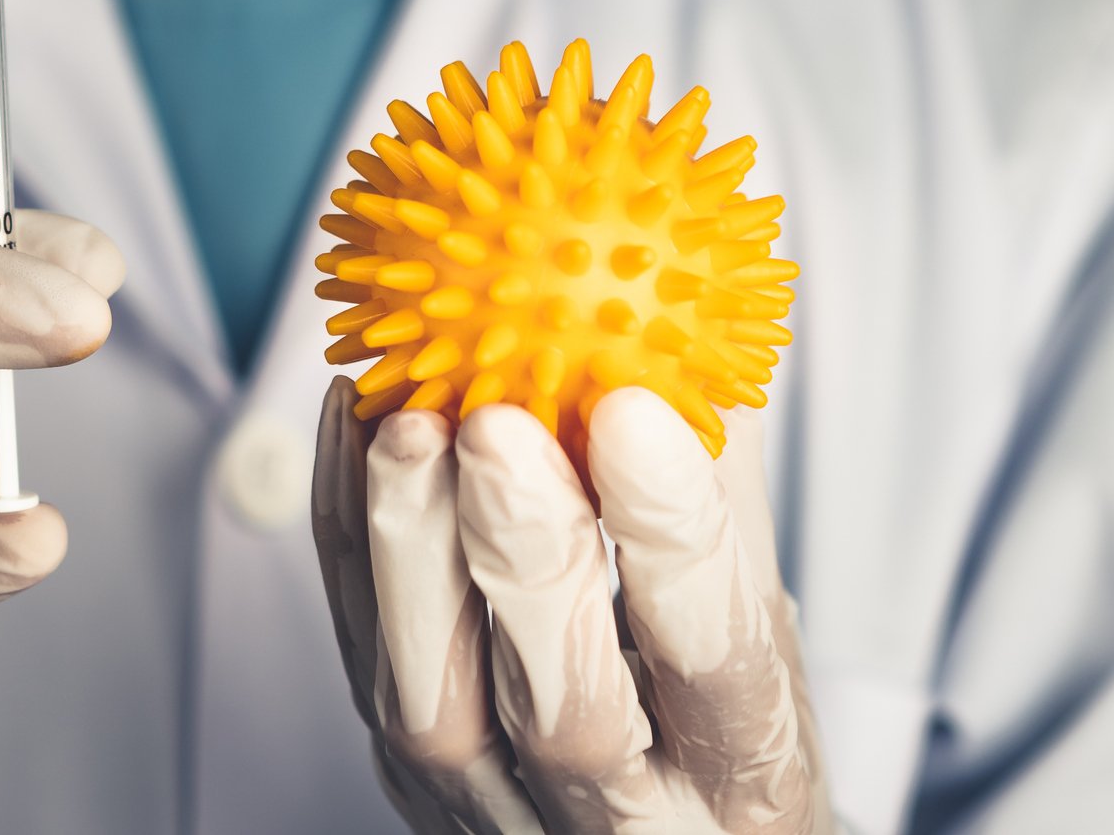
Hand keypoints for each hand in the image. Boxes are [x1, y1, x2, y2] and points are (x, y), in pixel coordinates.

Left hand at [313, 379, 828, 833]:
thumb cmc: (720, 722)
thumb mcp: (761, 619)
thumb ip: (722, 494)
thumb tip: (684, 329)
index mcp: (749, 776)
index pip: (718, 662)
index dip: (673, 536)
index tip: (634, 411)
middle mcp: (629, 826)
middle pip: (567, 712)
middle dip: (524, 554)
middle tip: (492, 424)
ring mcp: (508, 817)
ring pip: (438, 709)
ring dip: (411, 551)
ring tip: (404, 424)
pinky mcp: (414, 792)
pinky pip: (364, 668)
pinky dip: (352, 544)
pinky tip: (355, 434)